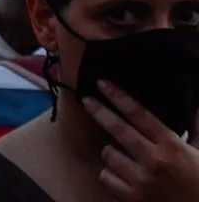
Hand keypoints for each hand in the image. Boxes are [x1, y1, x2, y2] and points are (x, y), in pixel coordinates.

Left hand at [83, 80, 198, 201]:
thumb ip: (195, 128)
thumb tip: (193, 107)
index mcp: (172, 145)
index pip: (139, 114)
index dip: (118, 96)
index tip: (102, 84)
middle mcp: (155, 160)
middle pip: (118, 129)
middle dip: (99, 111)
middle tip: (87, 100)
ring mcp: (142, 181)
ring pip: (109, 154)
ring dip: (111, 152)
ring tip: (121, 154)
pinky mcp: (134, 198)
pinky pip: (106, 178)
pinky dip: (110, 175)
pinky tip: (120, 174)